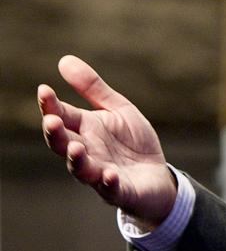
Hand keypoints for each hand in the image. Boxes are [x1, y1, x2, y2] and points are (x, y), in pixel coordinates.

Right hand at [38, 55, 176, 225]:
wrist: (157, 176)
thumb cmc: (132, 142)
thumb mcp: (118, 109)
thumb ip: (93, 89)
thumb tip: (64, 60)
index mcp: (85, 130)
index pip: (62, 116)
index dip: (51, 105)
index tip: (44, 90)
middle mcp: (87, 152)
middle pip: (64, 145)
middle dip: (56, 134)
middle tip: (51, 121)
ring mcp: (101, 173)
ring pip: (82, 169)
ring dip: (77, 160)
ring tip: (76, 148)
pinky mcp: (120, 191)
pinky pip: (111, 189)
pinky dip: (108, 183)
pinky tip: (109, 174)